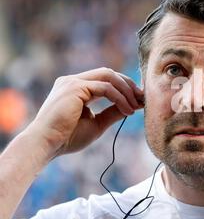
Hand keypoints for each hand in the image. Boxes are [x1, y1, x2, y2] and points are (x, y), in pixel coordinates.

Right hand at [26, 68, 143, 161]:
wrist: (46, 145)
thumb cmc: (67, 138)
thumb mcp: (97, 124)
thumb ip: (113, 112)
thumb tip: (132, 106)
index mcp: (76, 88)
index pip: (105, 80)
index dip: (124, 87)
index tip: (139, 99)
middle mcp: (73, 81)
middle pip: (109, 73)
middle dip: (129, 85)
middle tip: (143, 98)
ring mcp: (73, 82)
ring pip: (109, 76)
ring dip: (126, 90)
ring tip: (136, 105)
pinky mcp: (75, 87)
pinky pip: (105, 87)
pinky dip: (120, 97)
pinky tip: (127, 110)